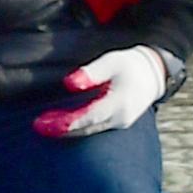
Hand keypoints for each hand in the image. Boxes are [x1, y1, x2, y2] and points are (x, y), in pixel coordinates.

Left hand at [35, 45, 167, 137]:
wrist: (154, 73)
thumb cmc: (130, 65)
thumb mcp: (111, 61)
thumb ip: (91, 73)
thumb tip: (69, 84)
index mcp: (120, 102)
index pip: (90, 116)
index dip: (67, 121)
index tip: (46, 123)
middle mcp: (121, 118)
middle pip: (87, 127)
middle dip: (61, 128)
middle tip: (38, 126)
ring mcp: (120, 123)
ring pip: (90, 131)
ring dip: (66, 129)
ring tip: (43, 126)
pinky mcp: (118, 123)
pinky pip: (94, 128)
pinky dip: (77, 127)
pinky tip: (60, 124)